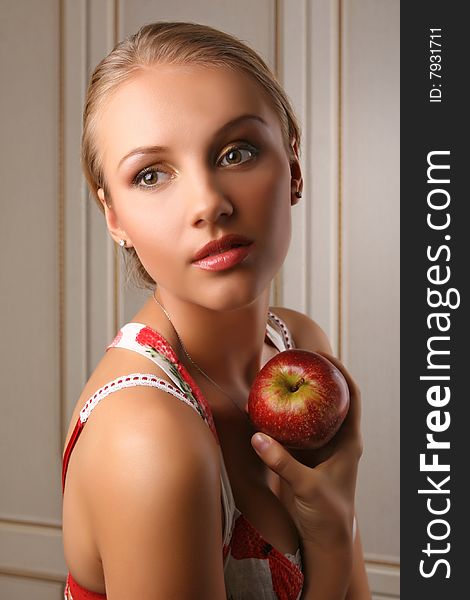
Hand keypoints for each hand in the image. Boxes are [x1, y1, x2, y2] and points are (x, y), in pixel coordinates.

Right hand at [251, 352, 361, 548]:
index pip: (351, 396)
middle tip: (295, 359)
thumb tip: (257, 437)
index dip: (340, 372)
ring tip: (279, 375)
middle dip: (315, 376)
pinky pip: (294, 428)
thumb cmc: (327, 514)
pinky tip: (266, 407)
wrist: (325, 539)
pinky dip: (283, 415)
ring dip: (299, 394)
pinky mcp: (305, 455)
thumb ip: (283, 464)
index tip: (321, 355)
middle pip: (330, 397)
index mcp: (349, 441)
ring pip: (312, 411)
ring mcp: (321, 446)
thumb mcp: (307, 487)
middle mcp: (337, 439)